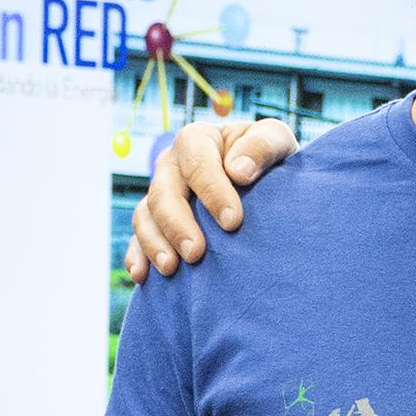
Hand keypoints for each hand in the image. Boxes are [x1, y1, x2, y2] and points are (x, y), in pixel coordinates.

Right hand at [121, 116, 298, 281]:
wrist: (264, 182)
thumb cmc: (269, 159)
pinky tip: (142, 275)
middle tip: (195, 253)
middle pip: (163, 191)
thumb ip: (263, 146)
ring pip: (145, 215)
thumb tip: (238, 171)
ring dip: (155, 242)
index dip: (211, 189)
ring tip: (171, 268)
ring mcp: (161, 194)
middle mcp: (172, 165)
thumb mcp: (278, 141)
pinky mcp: (156, 222)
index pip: (196, 158)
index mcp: (198, 140)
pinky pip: (138, 238)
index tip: (232, 222)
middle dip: (177, 224)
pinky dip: (137, 256)